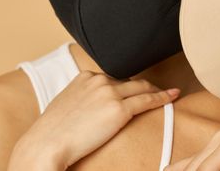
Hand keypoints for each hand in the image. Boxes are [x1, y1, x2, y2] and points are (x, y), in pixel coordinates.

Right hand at [8, 70, 178, 170]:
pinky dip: (162, 97)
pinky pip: (147, 101)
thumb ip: (82, 97)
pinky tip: (172, 96)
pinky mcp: (119, 109)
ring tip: (168, 93)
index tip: (134, 89)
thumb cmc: (53, 130)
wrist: (47, 143)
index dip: (126, 86)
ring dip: (155, 90)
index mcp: (85, 76)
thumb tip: (91, 106)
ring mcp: (109, 93)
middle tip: (155, 90)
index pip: (113, 79)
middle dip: (142, 86)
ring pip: (141, 88)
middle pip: (129, 81)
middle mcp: (98, 80)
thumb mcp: (66, 103)